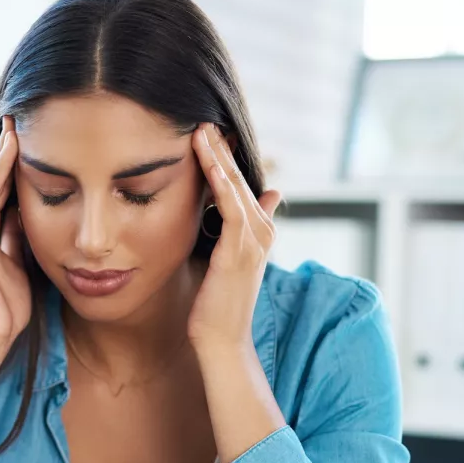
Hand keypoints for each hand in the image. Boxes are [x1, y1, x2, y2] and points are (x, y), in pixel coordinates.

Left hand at [187, 122, 281, 350]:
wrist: (222, 342)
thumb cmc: (217, 307)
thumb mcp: (226, 265)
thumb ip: (234, 236)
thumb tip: (246, 214)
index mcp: (256, 234)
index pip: (241, 187)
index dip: (226, 160)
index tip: (208, 135)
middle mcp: (260, 234)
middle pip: (241, 181)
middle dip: (222, 150)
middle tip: (205, 121)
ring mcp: (253, 243)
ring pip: (237, 189)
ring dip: (221, 159)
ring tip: (203, 130)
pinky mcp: (239, 253)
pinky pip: (232, 210)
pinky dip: (223, 185)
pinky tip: (211, 164)